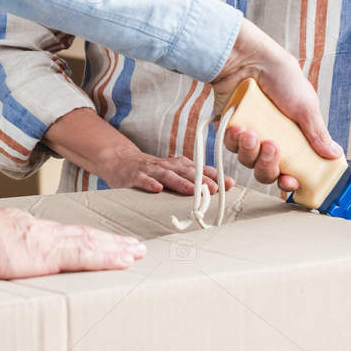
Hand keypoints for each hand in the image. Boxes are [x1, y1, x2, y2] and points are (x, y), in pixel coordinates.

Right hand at [0, 203, 146, 278]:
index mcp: (23, 230)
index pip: (61, 235)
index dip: (84, 238)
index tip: (99, 242)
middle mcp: (41, 231)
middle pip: (83, 235)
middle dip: (109, 241)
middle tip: (133, 246)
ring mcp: (47, 242)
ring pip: (91, 243)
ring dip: (116, 248)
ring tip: (137, 252)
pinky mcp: (49, 255)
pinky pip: (86, 255)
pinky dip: (108, 257)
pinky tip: (125, 259)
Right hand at [97, 146, 230, 195]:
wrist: (120, 160)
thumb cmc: (152, 169)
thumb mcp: (173, 171)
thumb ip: (193, 178)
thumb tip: (220, 187)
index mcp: (178, 165)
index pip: (200, 169)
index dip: (215, 176)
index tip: (230, 184)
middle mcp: (167, 165)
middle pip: (187, 172)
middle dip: (202, 180)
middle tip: (215, 189)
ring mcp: (150, 170)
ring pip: (167, 175)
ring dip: (180, 182)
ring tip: (192, 190)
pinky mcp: (134, 176)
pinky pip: (142, 179)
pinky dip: (150, 183)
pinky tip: (157, 189)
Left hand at [212, 20, 341, 190]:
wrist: (249, 58)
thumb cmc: (280, 77)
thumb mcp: (305, 106)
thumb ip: (317, 133)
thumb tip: (334, 154)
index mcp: (293, 137)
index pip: (292, 169)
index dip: (290, 180)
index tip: (290, 183)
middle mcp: (271, 138)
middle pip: (268, 171)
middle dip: (269, 166)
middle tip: (271, 148)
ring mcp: (250, 135)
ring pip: (247, 162)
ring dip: (251, 152)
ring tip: (252, 133)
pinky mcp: (230, 128)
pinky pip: (231, 146)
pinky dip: (235, 140)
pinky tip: (240, 127)